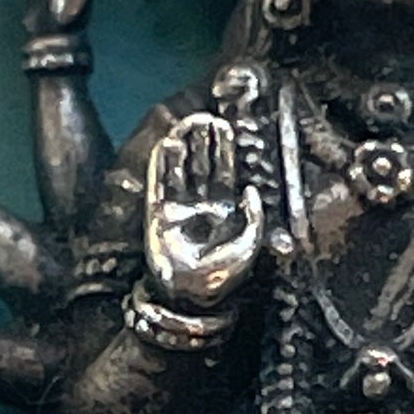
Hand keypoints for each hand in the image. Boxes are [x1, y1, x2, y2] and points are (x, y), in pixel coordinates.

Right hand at [144, 114, 263, 309]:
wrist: (190, 296)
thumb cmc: (221, 276)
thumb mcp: (249, 246)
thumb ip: (254, 218)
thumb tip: (250, 189)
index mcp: (224, 212)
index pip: (225, 173)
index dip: (224, 150)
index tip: (225, 126)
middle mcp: (201, 207)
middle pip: (203, 165)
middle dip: (204, 142)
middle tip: (205, 116)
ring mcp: (179, 209)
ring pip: (182, 170)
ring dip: (184, 147)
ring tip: (186, 123)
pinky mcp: (159, 216)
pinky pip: (161, 184)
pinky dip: (163, 165)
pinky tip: (167, 146)